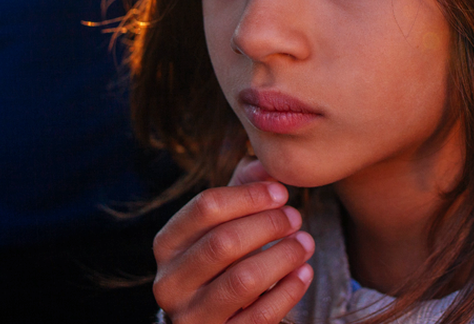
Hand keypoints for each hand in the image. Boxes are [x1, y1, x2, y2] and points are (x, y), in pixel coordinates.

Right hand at [153, 156, 314, 323]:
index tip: (282, 193)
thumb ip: (242, 189)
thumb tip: (265, 165)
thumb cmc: (224, 260)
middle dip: (269, 225)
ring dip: (283, 256)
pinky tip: (304, 272)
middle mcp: (170, 282)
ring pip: (243, 281)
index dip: (250, 196)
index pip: (205, 207)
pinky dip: (288, 291)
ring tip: (306, 243)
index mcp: (168, 244)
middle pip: (224, 242)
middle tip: (297, 218)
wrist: (216, 318)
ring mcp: (191, 316)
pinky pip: (260, 316)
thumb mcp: (226, 223)